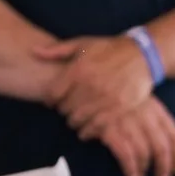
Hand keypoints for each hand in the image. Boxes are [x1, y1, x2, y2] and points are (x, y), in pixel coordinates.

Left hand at [36, 35, 156, 135]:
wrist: (141, 55)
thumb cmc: (109, 49)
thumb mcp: (82, 44)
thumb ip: (57, 51)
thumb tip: (33, 51)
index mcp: (78, 69)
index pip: (53, 95)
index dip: (51, 101)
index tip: (54, 101)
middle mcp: (90, 85)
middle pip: (65, 110)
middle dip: (64, 111)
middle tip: (68, 109)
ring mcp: (104, 98)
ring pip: (78, 120)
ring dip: (75, 122)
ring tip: (78, 118)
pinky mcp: (118, 109)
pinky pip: (96, 127)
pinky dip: (89, 131)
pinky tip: (88, 128)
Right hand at [88, 96, 174, 175]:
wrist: (90, 77)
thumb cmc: (114, 91)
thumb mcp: (138, 98)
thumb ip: (151, 117)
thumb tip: (162, 146)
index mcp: (154, 107)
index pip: (173, 134)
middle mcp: (144, 114)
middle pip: (161, 146)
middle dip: (164, 167)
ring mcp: (127, 120)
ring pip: (144, 152)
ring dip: (144, 168)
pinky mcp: (110, 127)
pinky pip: (126, 154)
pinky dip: (130, 167)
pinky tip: (131, 174)